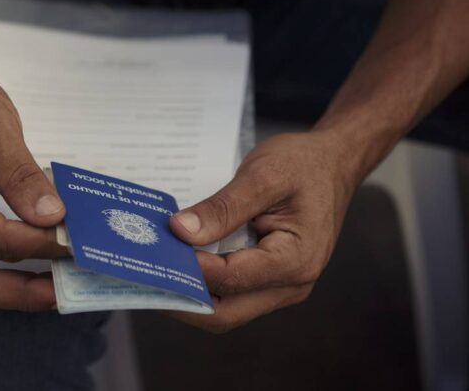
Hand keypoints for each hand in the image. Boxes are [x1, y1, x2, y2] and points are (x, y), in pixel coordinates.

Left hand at [169, 132, 357, 332]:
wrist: (332, 163)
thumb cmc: (304, 165)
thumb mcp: (263, 176)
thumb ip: (223, 208)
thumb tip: (180, 232)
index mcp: (296, 260)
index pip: (230, 279)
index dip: (190, 269)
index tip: (155, 251)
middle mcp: (291, 285)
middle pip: (225, 312)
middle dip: (181, 298)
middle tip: (143, 274)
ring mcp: (280, 287)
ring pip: (225, 309)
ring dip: (189, 294)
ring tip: (154, 271)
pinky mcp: (268, 280)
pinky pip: (230, 294)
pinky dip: (202, 285)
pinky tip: (178, 265)